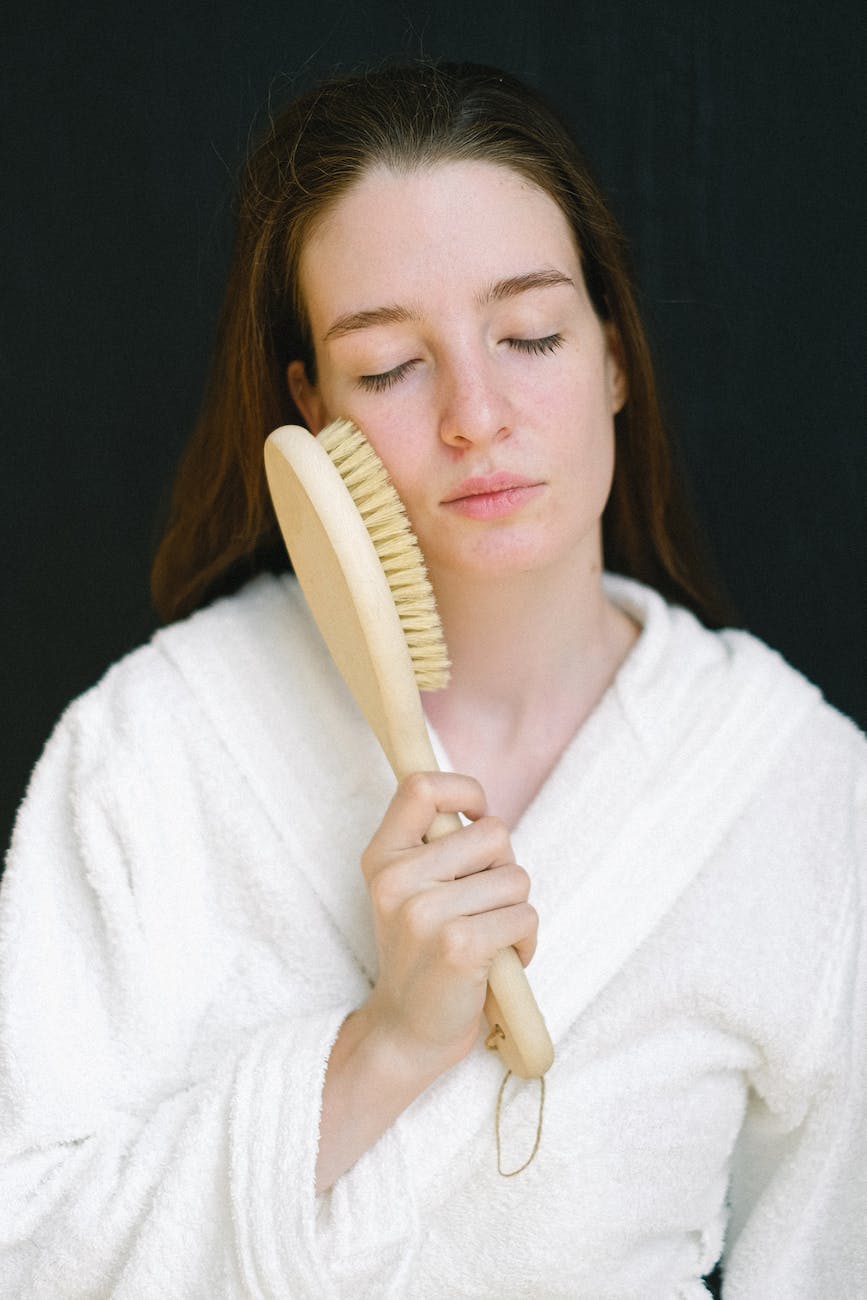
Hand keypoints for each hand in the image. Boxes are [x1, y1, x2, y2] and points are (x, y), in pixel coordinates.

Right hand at [359, 771, 537, 1079]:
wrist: (406, 1032)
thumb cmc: (422, 954)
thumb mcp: (407, 891)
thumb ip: (434, 847)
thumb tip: (481, 809)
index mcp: (382, 857)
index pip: (421, 786)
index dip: (465, 789)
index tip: (476, 817)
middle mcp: (396, 879)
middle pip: (493, 833)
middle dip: (505, 867)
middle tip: (485, 904)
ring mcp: (424, 912)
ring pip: (516, 878)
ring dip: (517, 909)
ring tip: (490, 937)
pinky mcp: (458, 946)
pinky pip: (524, 916)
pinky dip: (526, 940)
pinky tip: (503, 961)